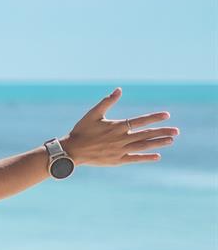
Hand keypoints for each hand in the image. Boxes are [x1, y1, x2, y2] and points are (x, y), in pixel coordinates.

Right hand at [61, 88, 179, 165]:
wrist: (72, 151)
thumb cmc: (81, 131)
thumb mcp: (93, 114)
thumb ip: (107, 101)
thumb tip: (119, 89)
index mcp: (116, 127)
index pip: (139, 121)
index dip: (154, 118)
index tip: (167, 115)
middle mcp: (121, 139)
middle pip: (145, 134)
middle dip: (162, 132)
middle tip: (177, 131)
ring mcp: (120, 151)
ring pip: (143, 146)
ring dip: (157, 143)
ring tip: (170, 140)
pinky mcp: (117, 160)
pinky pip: (134, 159)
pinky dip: (145, 157)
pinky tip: (157, 156)